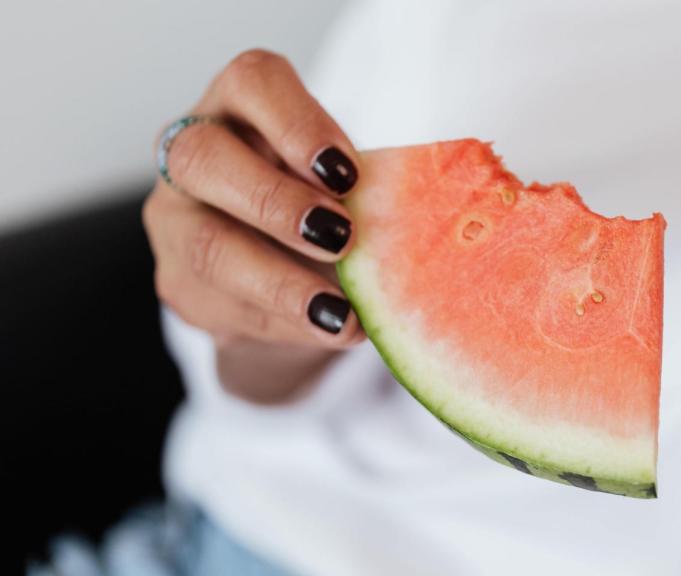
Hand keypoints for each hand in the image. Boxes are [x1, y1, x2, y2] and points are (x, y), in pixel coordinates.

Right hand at [143, 49, 364, 401]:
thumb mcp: (343, 185)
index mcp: (239, 105)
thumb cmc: (322, 204)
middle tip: (341, 236)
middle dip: (276, 201)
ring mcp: (174, 218)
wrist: (282, 277)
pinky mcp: (179, 283)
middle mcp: (190, 150)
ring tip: (341, 310)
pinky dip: (287, 323)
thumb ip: (361, 191)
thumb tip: (410, 225)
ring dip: (281, 282)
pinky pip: (224, 306)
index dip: (297, 123)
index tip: (347, 173)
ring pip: (207, 245)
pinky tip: (334, 330)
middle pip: (204, 158)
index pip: (251, 82)